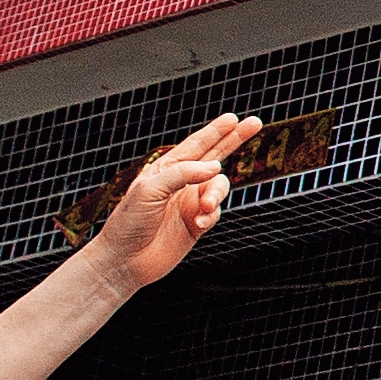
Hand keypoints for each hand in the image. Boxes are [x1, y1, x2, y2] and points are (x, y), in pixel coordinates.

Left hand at [82, 114, 259, 291]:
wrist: (124, 260)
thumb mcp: (149, 189)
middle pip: (216, 156)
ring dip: (216, 194)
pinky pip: (215, 213)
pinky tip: (198, 225)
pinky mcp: (197, 225)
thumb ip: (182, 173)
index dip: (216, 131)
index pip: (196, 145)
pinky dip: (210, 217)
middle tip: (256, 123)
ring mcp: (190, 204)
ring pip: (219, 187)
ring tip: (205, 206)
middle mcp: (181, 183)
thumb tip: (216, 166)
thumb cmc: (129, 221)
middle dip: (236, 139)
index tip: (234, 118)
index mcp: (166, 169)